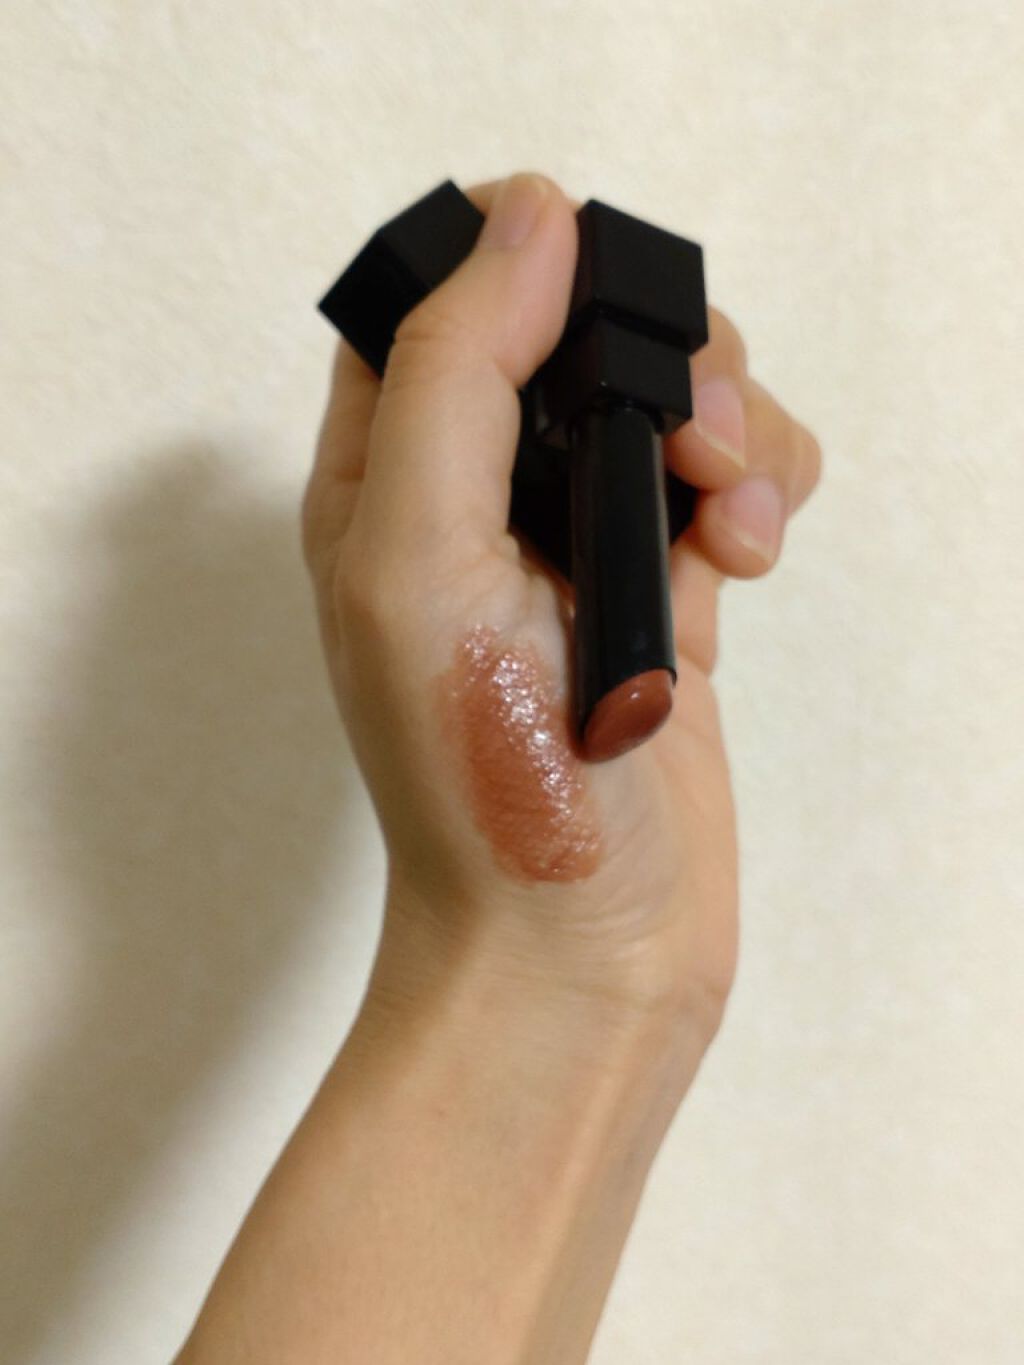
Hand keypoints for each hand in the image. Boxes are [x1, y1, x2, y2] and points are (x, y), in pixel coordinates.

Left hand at [301, 172, 820, 1046]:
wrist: (573, 949)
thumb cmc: (479, 783)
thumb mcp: (420, 558)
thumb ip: (455, 375)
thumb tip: (530, 218)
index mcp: (388, 474)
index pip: (439, 295)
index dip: (520, 261)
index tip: (597, 299)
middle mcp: (476, 498)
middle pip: (582, 328)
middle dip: (659, 352)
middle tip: (685, 444)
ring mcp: (574, 545)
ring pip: (672, 398)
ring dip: (729, 427)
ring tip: (728, 525)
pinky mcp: (660, 594)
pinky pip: (725, 482)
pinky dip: (757, 493)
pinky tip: (746, 559)